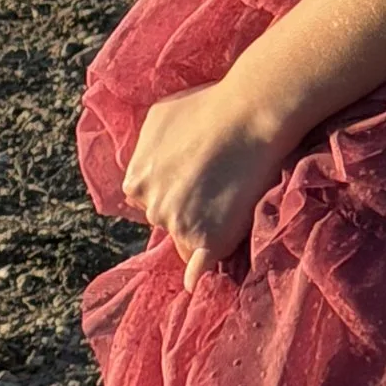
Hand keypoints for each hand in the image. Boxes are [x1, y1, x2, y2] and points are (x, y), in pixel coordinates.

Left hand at [122, 75, 292, 290]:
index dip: (177, 190)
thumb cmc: (209, 105)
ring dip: (204, 227)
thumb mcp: (158, 119)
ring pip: (187, 239)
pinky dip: (199, 275)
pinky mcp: (206, 239)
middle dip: (187, 208)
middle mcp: (150, 206)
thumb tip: (136, 186)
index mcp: (134, 181)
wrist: (251, 111)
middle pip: (168, 220)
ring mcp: (178, 224)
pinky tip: (200, 280)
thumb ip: (145, 151)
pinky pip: (197, 269)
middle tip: (219, 184)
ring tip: (233, 194)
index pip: (151, 200)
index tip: (200, 177)